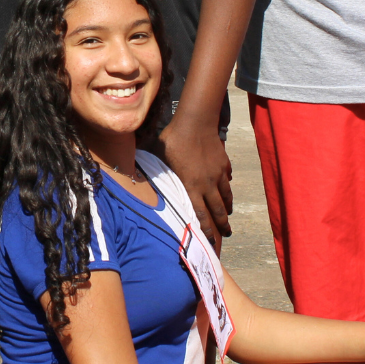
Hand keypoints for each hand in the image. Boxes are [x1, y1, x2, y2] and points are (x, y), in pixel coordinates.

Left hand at [159, 110, 231, 240]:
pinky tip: (227, 187)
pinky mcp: (224, 164)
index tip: (210, 241)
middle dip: (223, 224)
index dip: (206, 230)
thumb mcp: (157, 159)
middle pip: (218, 210)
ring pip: (226, 196)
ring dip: (227, 207)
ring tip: (229, 214)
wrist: (195, 122)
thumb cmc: (173, 140)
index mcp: (190, 187)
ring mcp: (218, 174)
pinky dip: (227, 186)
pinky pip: (227, 179)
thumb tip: (135, 177)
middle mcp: (207, 184)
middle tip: (227, 233)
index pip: (200, 215)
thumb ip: (154, 173)